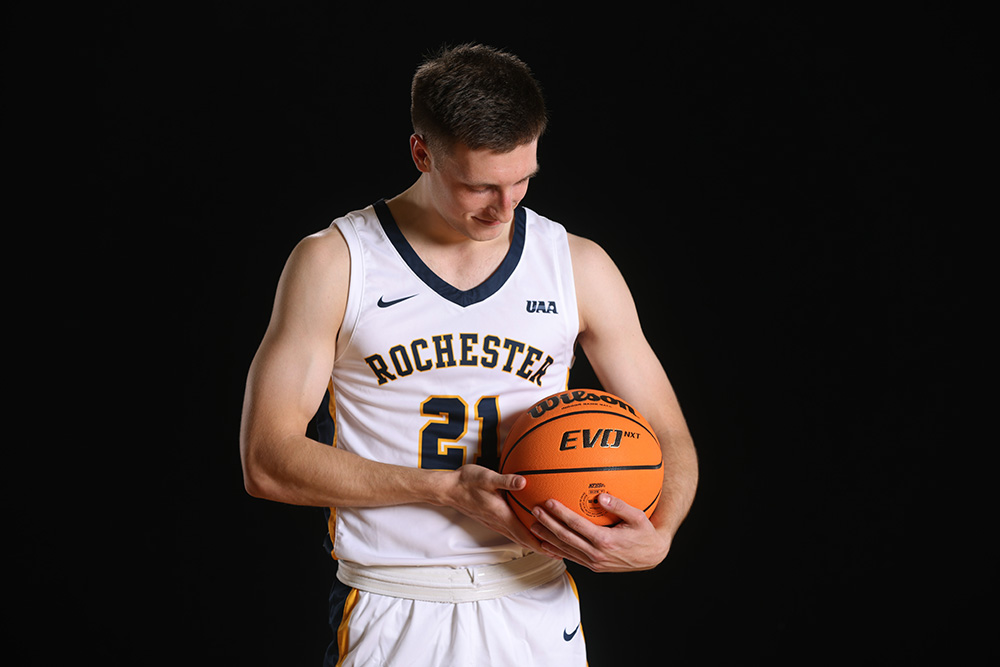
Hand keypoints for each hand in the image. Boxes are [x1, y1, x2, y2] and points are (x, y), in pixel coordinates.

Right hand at [440, 464, 548, 553]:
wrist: (449, 489)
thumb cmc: (467, 481)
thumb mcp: (487, 477)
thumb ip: (506, 481)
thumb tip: (524, 481)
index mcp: (501, 515)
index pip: (524, 536)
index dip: (540, 545)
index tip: (556, 551)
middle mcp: (498, 523)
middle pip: (523, 540)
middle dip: (542, 548)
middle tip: (560, 553)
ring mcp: (494, 523)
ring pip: (517, 537)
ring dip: (533, 543)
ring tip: (548, 545)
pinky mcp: (492, 519)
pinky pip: (511, 532)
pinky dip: (523, 535)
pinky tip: (528, 531)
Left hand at [528, 493, 670, 571]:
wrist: (652, 557)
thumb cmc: (646, 533)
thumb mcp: (638, 517)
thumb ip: (619, 506)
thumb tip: (601, 496)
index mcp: (606, 541)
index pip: (577, 525)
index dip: (560, 514)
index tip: (548, 502)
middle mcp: (597, 554)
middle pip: (566, 537)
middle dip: (548, 524)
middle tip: (534, 512)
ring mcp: (594, 562)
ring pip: (565, 549)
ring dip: (548, 537)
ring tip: (533, 526)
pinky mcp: (594, 567)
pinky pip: (571, 558)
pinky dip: (556, 550)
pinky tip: (546, 543)